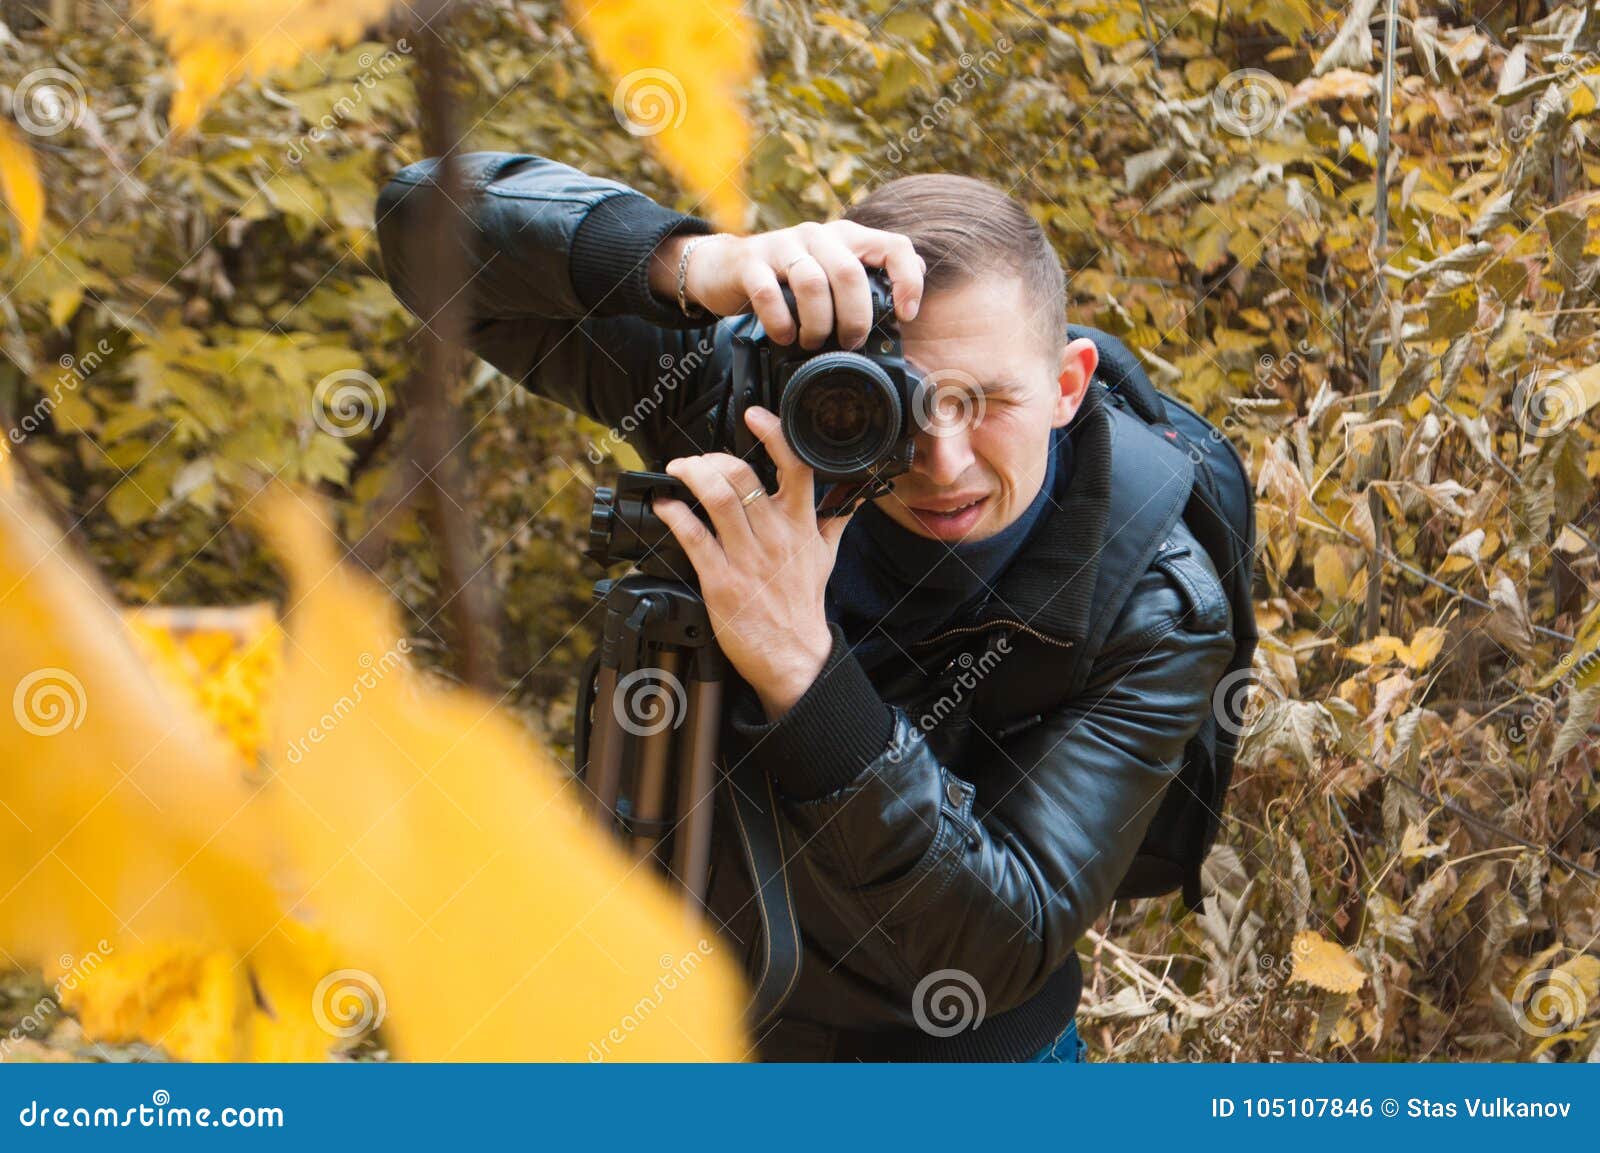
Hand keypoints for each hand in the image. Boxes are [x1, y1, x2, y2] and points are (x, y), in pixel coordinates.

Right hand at [648, 222, 924, 349]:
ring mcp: (782, 245)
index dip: (907, 281)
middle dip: (854, 317)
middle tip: (849, 343)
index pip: (894, 246)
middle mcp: (817, 234)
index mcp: (846, 236)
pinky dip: (780, 324)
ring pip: (812, 284)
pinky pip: (770, 295)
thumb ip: (867, 278)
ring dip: (817, 324)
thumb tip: (916, 284)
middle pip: (849, 274)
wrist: (723, 268)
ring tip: (812, 343)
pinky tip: (784, 337)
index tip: (905, 315)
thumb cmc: (786, 280)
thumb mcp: (830, 272)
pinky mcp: (750, 262)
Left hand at [651, 406, 855, 719]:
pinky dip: (674, 514)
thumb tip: (851, 496)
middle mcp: (776, 536)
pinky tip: (665, 505)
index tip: (754, 416)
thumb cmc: (804, 605)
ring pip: (717, 499)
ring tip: (678, 471)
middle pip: (742, 476)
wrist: (795, 656)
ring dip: (691, 476)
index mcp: (802, 525)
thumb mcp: (827, 557)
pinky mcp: (721, 580)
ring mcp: (747, 558)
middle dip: (712, 458)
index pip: (796, 467)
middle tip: (696, 460)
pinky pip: (694, 537)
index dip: (774, 434)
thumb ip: (835, 520)